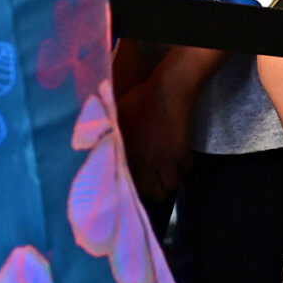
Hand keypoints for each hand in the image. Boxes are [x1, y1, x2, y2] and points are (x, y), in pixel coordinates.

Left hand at [113, 69, 193, 209]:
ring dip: (168, 182)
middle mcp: (149, 161)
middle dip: (152, 192)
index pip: (132, 184)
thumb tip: (96, 146)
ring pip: (172, 184)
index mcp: (129, 154)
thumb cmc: (138, 100)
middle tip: (150, 184)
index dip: (133, 189)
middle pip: (156, 192)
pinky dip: (182, 169)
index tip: (133, 186)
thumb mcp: (116, 117)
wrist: (169, 91)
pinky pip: (186, 169)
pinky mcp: (183, 151)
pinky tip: (177, 162)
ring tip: (164, 175)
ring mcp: (168, 158)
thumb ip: (109, 136)